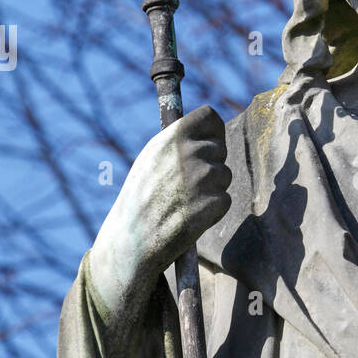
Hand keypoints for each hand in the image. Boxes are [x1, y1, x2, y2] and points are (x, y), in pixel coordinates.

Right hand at [88, 105, 230, 327]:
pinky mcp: (213, 203)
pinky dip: (212, 210)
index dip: (212, 132)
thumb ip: (177, 141)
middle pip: (220, 149)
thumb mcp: (151, 159)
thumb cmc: (140, 199)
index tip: (208, 144)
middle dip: (210, 165)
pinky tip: (189, 216)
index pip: (210, 117)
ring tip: (183, 202)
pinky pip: (225, 200)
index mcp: (172, 137)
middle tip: (186, 185)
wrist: (132, 240)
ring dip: (211, 189)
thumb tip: (207, 126)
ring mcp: (202, 178)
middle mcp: (188, 153)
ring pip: (224, 175)